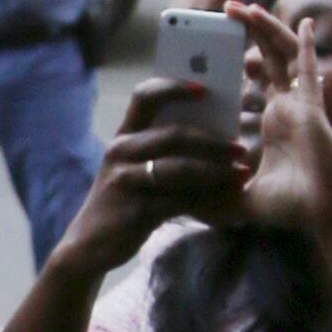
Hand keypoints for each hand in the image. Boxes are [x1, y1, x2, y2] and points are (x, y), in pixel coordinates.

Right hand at [55, 73, 247, 274]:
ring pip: (180, 168)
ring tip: (241, 173)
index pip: (144, 96)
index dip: (174, 88)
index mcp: (124, 135)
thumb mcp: (134, 168)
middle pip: (173, 135)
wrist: (90, 244)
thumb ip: (161, 149)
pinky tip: (227, 199)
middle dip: (212, 141)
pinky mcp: (135, 210)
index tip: (205, 90)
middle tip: (240, 149)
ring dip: (216, 171)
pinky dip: (208, 199)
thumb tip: (216, 134)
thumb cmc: (122, 200)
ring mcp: (126, 180)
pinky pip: (180, 200)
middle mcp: (121, 151)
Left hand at [231, 1, 331, 239]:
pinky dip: (306, 46)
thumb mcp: (240, 197)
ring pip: (283, 55)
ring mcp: (301, 104)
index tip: (218, 47)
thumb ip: (213, 195)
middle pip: (267, 58)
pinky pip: (309, 70)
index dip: (240, 61)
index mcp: (274, 121)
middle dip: (248, 32)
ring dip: (265, 29)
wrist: (324, 216)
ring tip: (243, 7)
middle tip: (225, 10)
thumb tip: (180, 203)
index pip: (255, 81)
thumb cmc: (291, 207)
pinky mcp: (313, 108)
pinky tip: (304, 23)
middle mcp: (288, 107)